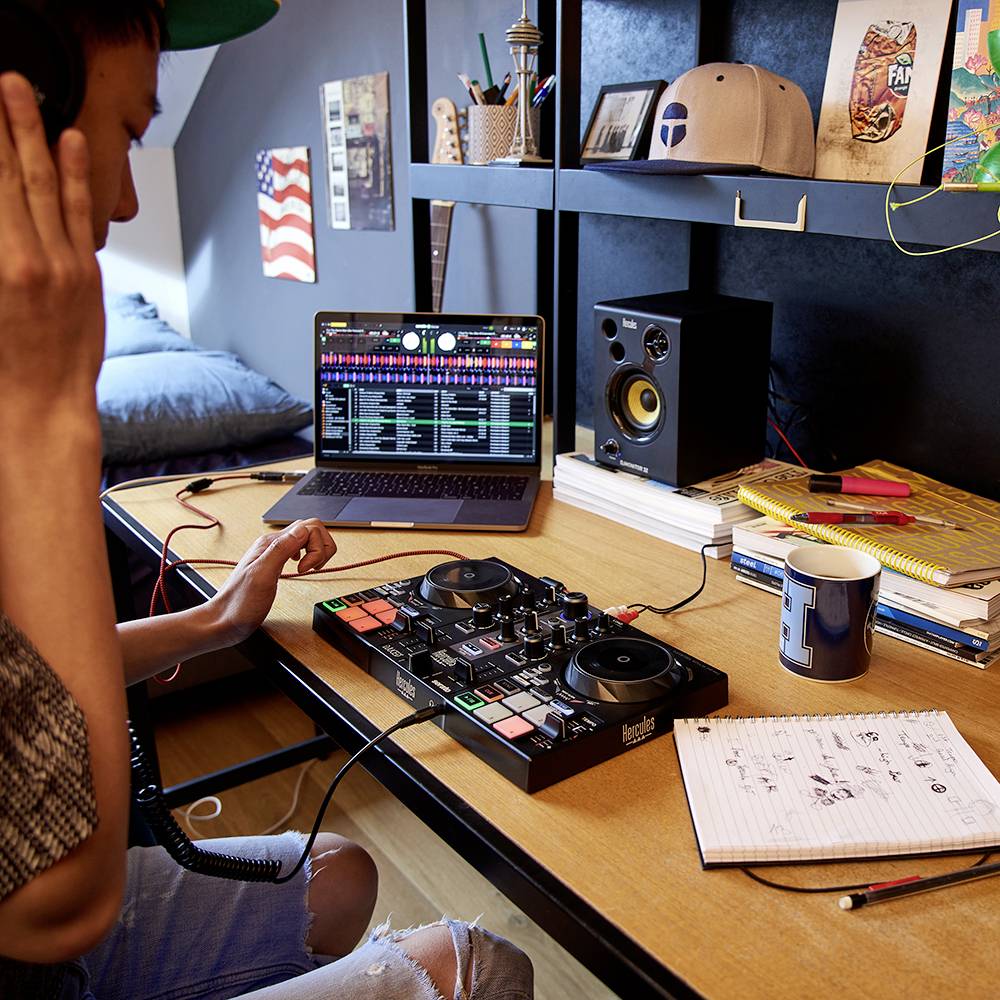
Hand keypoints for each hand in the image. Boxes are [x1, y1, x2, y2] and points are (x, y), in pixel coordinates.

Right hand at [0, 73, 104, 419]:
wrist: (45, 403)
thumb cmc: (1, 363)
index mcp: (2, 264)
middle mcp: (33, 255)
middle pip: (14, 174)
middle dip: (3, 123)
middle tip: (2, 79)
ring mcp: (66, 262)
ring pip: (48, 186)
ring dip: (34, 135)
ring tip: (23, 91)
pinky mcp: (88, 273)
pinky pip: (81, 215)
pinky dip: (77, 175)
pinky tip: (69, 141)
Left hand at [205, 519, 336, 645]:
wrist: (225, 620)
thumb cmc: (240, 603)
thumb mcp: (261, 576)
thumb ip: (281, 550)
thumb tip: (302, 530)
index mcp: (270, 544)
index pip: (308, 528)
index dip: (315, 548)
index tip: (306, 569)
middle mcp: (273, 545)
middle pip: (310, 529)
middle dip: (321, 548)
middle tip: (312, 567)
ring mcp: (275, 554)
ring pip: (307, 538)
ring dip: (317, 552)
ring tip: (309, 568)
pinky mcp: (276, 564)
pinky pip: (300, 550)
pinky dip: (309, 557)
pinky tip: (303, 569)